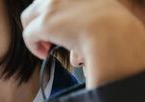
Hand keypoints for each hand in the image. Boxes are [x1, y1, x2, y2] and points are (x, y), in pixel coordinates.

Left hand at [21, 0, 144, 87]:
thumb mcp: (107, 10)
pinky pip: (28, 35)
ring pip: (28, 16)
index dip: (55, 11)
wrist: (114, 34)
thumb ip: (90, 11)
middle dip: (41, 18)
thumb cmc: (116, 29)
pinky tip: (44, 53)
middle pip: (39, 3)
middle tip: (50, 35)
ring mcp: (52, 5)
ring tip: (46, 45)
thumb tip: (81, 26)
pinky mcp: (45, 23)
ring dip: (34, 31)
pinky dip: (34, 46)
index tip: (61, 24)